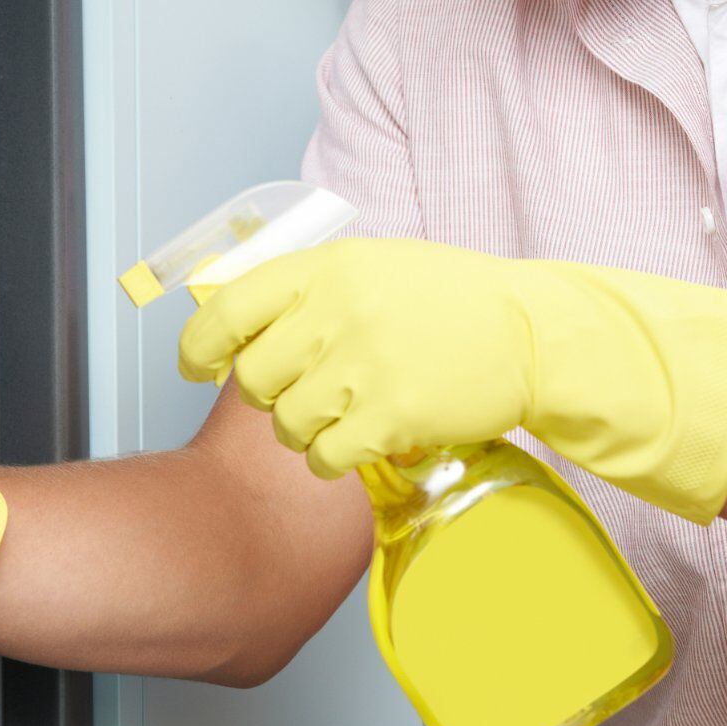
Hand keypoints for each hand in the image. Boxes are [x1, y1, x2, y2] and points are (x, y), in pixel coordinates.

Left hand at [176, 239, 726, 522]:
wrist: (532, 333)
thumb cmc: (452, 299)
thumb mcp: (375, 266)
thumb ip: (309, 288)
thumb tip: (236, 317)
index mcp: (327, 268)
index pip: (229, 308)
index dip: (199, 346)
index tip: (195, 365)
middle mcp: (336, 313)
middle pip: (253, 378)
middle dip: (269, 395)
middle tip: (302, 394)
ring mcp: (363, 366)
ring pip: (286, 424)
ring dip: (305, 431)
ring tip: (343, 416)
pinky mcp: (390, 417)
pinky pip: (326, 457)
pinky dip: (334, 459)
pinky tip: (360, 443)